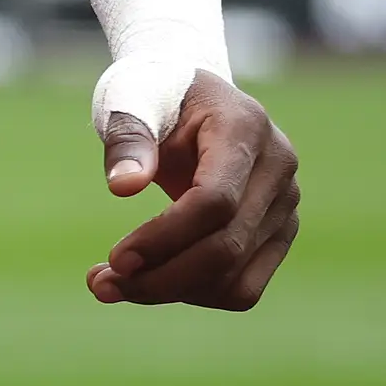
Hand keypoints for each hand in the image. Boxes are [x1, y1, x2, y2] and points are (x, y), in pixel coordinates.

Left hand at [88, 72, 299, 309]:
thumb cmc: (155, 91)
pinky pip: (243, 285)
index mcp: (245, 127)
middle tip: (100, 285)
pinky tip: (150, 279)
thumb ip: (127, 137)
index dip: (165, 236)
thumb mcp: (131, 97)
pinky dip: (194, 293)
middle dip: (160, 277)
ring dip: (172, 292)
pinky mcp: (278, 233)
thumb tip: (123, 188)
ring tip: (112, 284)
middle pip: (227, 247)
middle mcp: (278, 169)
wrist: (190, 94)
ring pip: (236, 277)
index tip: (116, 258)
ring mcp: (285, 205)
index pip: (216, 201)